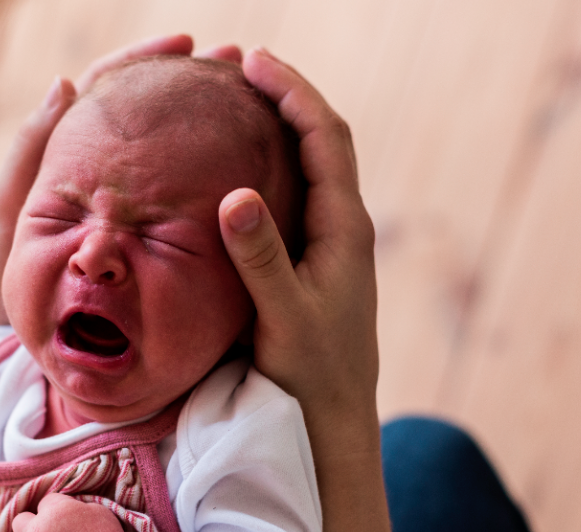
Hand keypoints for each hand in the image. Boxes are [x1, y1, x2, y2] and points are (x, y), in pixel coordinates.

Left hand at [0, 34, 214, 329]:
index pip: (111, 86)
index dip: (146, 60)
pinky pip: (178, 197)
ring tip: (249, 102)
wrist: (10, 324)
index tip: (185, 44)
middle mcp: (103, 168)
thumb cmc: (2, 265)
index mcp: (70, 148)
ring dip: (206, 122)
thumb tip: (66, 82)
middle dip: (192, 82)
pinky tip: (241, 168)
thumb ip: (31, 147)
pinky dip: (205, 177)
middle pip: (151, 111)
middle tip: (235, 63)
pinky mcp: (142, 232)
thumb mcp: (10, 203)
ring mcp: (126, 200)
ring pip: (170, 151)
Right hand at [219, 47, 377, 434]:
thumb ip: (261, 259)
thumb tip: (235, 195)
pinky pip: (296, 194)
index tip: (252, 61)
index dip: (292, 92)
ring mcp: (332, 244)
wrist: (334, 420)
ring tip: (238, 100)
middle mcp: (344, 227)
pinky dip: (271, 164)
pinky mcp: (314, 262)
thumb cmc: (311, 374)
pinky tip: (239, 167)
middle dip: (286, 95)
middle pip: (322, 139)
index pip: (325, 138)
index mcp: (344, 228)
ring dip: (280, 125)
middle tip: (239, 65)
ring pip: (310, 165)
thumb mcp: (283, 318)